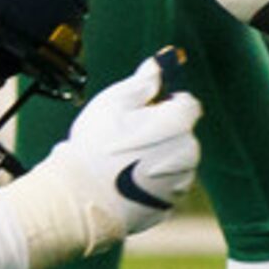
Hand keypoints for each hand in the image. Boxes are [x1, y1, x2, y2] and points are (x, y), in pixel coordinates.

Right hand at [13, 49, 201, 253]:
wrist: (79, 199)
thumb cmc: (94, 146)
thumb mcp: (114, 101)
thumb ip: (143, 81)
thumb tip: (160, 63)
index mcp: (179, 122)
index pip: (186, 103)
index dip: (166, 103)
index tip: (145, 109)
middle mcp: (189, 153)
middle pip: (181, 134)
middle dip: (161, 133)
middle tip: (126, 139)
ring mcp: (181, 182)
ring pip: (174, 162)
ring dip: (157, 160)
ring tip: (122, 165)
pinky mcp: (170, 205)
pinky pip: (165, 188)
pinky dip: (150, 185)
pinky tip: (125, 185)